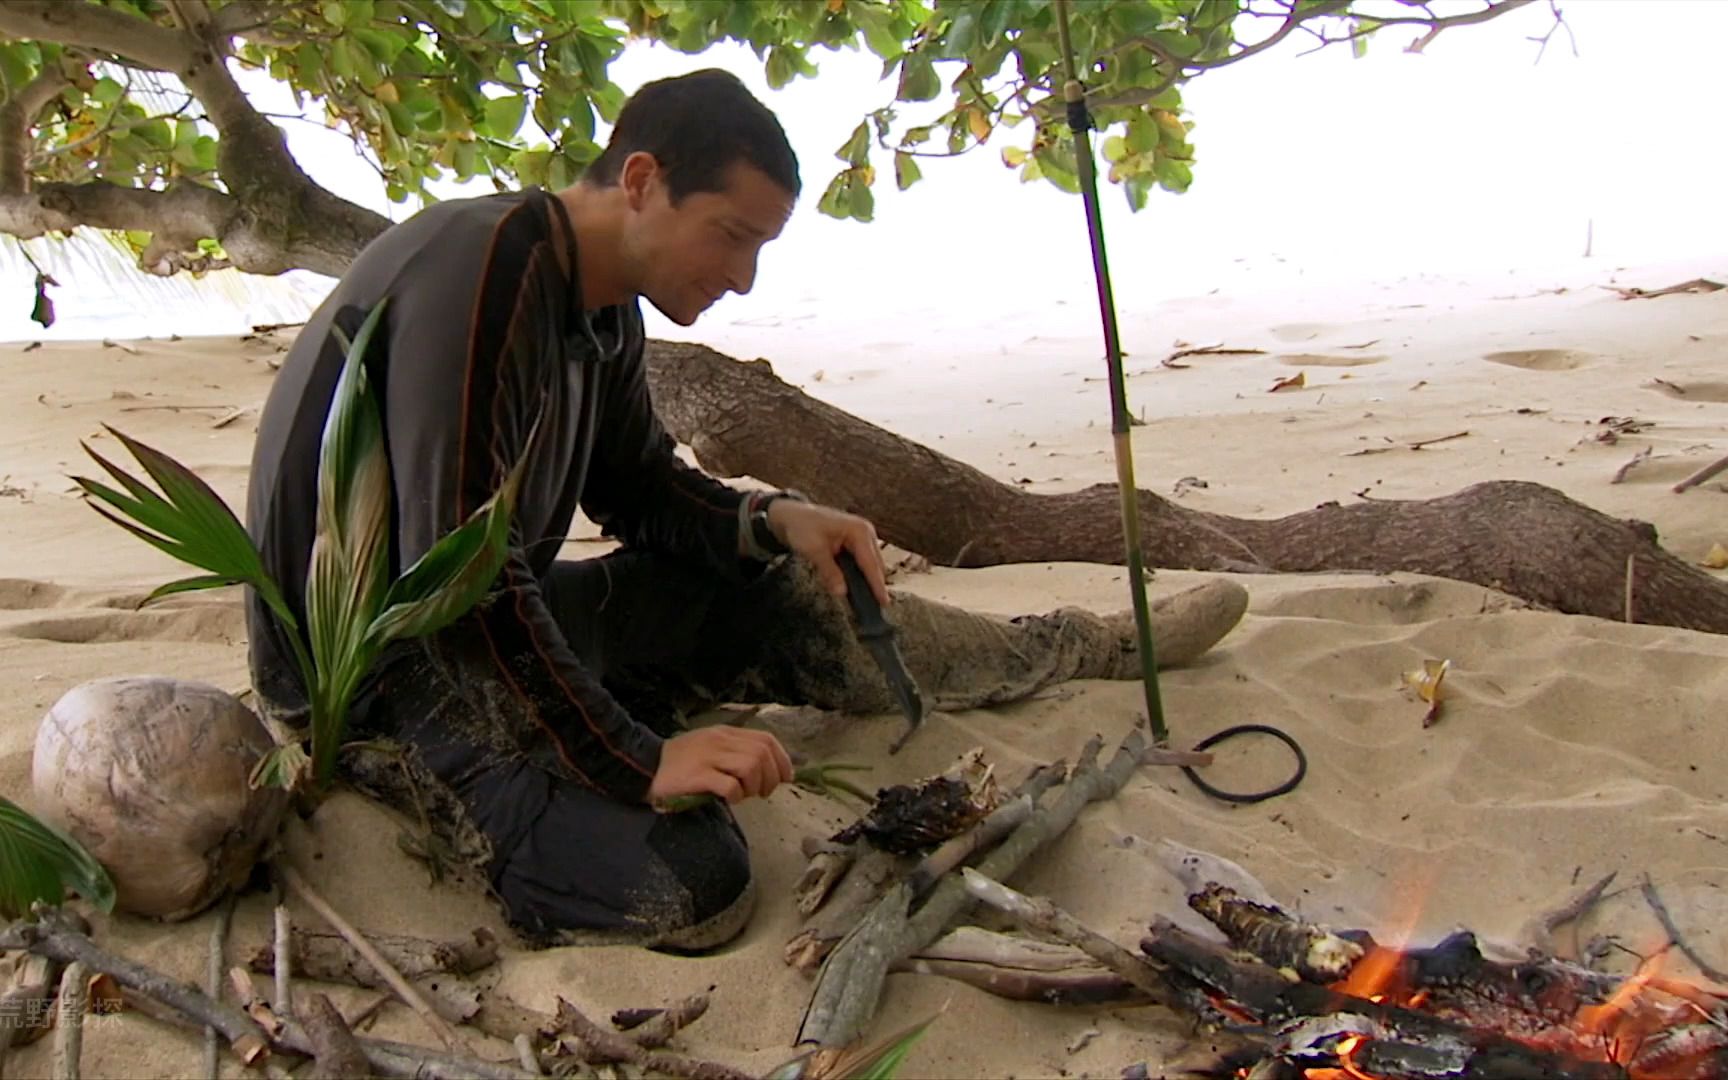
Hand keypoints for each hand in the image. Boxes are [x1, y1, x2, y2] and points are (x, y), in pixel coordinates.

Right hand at [647, 726, 793, 804]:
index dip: (782, 759)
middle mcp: (719, 741)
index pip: (766, 739)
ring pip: (751, 766)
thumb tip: (769, 771)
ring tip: (744, 796)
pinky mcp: (697, 775)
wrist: (645, 766)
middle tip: (761, 793)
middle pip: (762, 754)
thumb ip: (736, 754)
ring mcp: (708, 757)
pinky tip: (730, 799)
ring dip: (754, 786)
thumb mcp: (712, 749)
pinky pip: (730, 785)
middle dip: (771, 777)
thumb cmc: (682, 762)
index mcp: (725, 733)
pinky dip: (737, 795)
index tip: (785, 778)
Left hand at [767, 500, 890, 606]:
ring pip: (870, 565)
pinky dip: (860, 575)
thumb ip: (829, 572)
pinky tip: (857, 590)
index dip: (876, 584)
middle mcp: (865, 532)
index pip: (870, 562)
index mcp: (859, 530)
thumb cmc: (802, 526)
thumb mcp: (814, 550)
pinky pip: (862, 563)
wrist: (792, 515)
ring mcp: (862, 537)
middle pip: (875, 564)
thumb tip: (841, 592)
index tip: (883, 602)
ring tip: (868, 603)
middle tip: (876, 609)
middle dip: (875, 585)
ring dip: (868, 581)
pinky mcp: (856, 543)